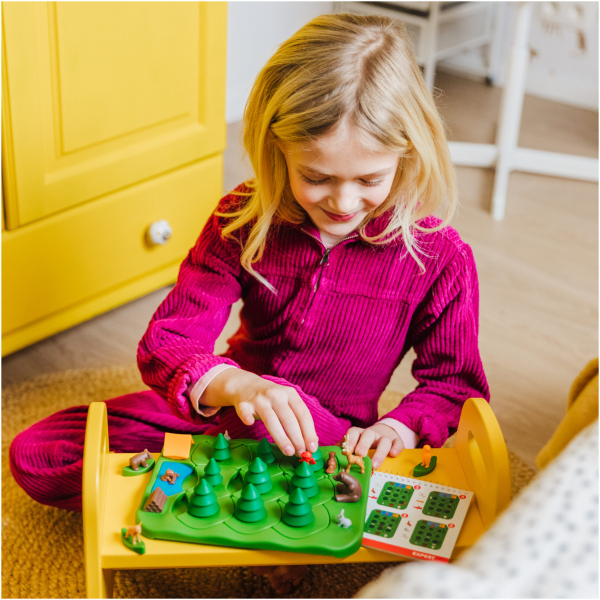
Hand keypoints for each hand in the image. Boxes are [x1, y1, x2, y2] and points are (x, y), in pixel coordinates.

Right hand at [202, 369, 317, 456]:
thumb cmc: (271, 399)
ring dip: (281, 437)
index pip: (303, 414)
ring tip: (288, 452)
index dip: (309, 432)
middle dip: (297, 438)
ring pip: (271, 419)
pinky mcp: (243, 403)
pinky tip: (249, 424)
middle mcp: (276, 395)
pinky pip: (245, 411)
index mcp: (290, 394)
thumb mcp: (287, 402)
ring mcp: (259, 399)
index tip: (312, 448)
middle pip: (289, 419)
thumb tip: (312, 441)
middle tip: (300, 453)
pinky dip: (247, 417)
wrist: (246, 385)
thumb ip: (298, 418)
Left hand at [344, 423, 403, 469]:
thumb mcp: (355, 443)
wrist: (386, 432)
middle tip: (360, 455)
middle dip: (364, 444)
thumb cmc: (366, 442)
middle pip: (368, 434)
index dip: (351, 440)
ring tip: (375, 465)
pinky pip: (398, 442)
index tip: (348, 450)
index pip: (354, 432)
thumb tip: (331, 458)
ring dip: (379, 453)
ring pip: (384, 441)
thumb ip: (344, 449)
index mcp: (360, 433)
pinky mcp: (396, 441)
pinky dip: (396, 448)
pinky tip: (393, 455)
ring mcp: (385, 437)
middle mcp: (372, 434)